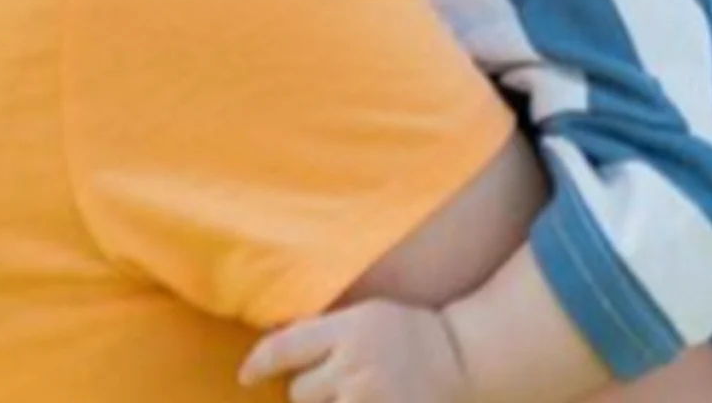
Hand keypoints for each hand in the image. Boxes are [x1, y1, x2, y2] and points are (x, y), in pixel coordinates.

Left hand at [238, 301, 469, 402]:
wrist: (465, 358)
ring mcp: (369, 399)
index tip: (246, 375)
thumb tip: (270, 351)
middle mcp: (356, 365)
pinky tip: (362, 399)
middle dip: (314, 393)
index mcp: (352, 328)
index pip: (285, 348)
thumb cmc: (411, 334)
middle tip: (342, 386)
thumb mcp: (368, 316)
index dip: (259, 363)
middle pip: (300, 393)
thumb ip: (324, 331)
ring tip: (357, 396)